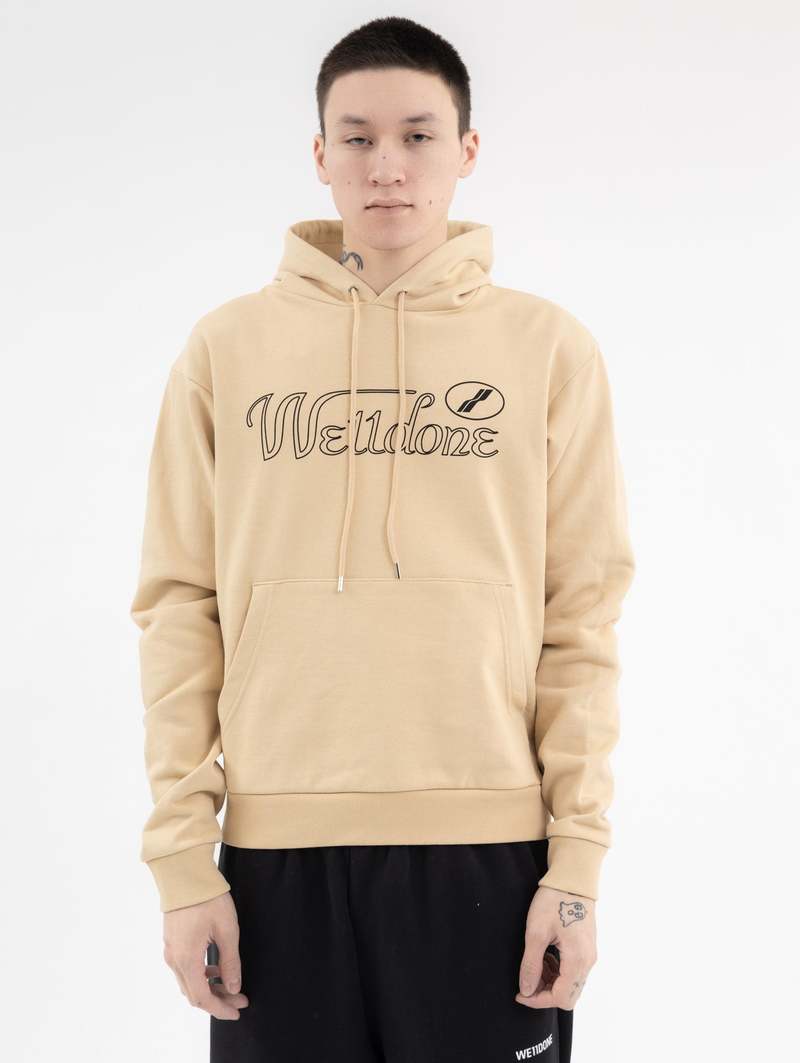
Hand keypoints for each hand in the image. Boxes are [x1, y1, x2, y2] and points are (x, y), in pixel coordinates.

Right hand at [162, 891, 249, 1019]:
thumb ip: (230, 962)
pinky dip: (201, 975)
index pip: (202, 998)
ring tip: (232, 985)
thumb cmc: (208, 898)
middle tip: (240, 999)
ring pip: (188, 982)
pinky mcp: (172, 941)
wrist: (185, 873)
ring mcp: (170, 950)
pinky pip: (185, 968)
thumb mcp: (227, 930)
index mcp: (187, 959)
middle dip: (218, 1000)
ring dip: (209, 988)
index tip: (237, 1011)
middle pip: (194, 993)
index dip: (220, 1009)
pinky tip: (216, 968)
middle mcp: (174, 959)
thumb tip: (233, 987)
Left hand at [514, 885, 596, 1010]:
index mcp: (577, 960)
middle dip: (545, 992)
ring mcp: (589, 954)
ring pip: (570, 984)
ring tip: (534, 962)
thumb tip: (527, 990)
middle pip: (568, 995)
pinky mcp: (586, 947)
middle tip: (527, 978)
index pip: (560, 998)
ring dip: (551, 981)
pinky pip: (573, 970)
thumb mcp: (536, 932)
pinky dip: (557, 970)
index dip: (538, 1000)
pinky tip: (545, 955)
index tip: (520, 993)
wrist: (572, 878)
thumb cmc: (554, 901)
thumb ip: (531, 964)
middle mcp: (588, 961)